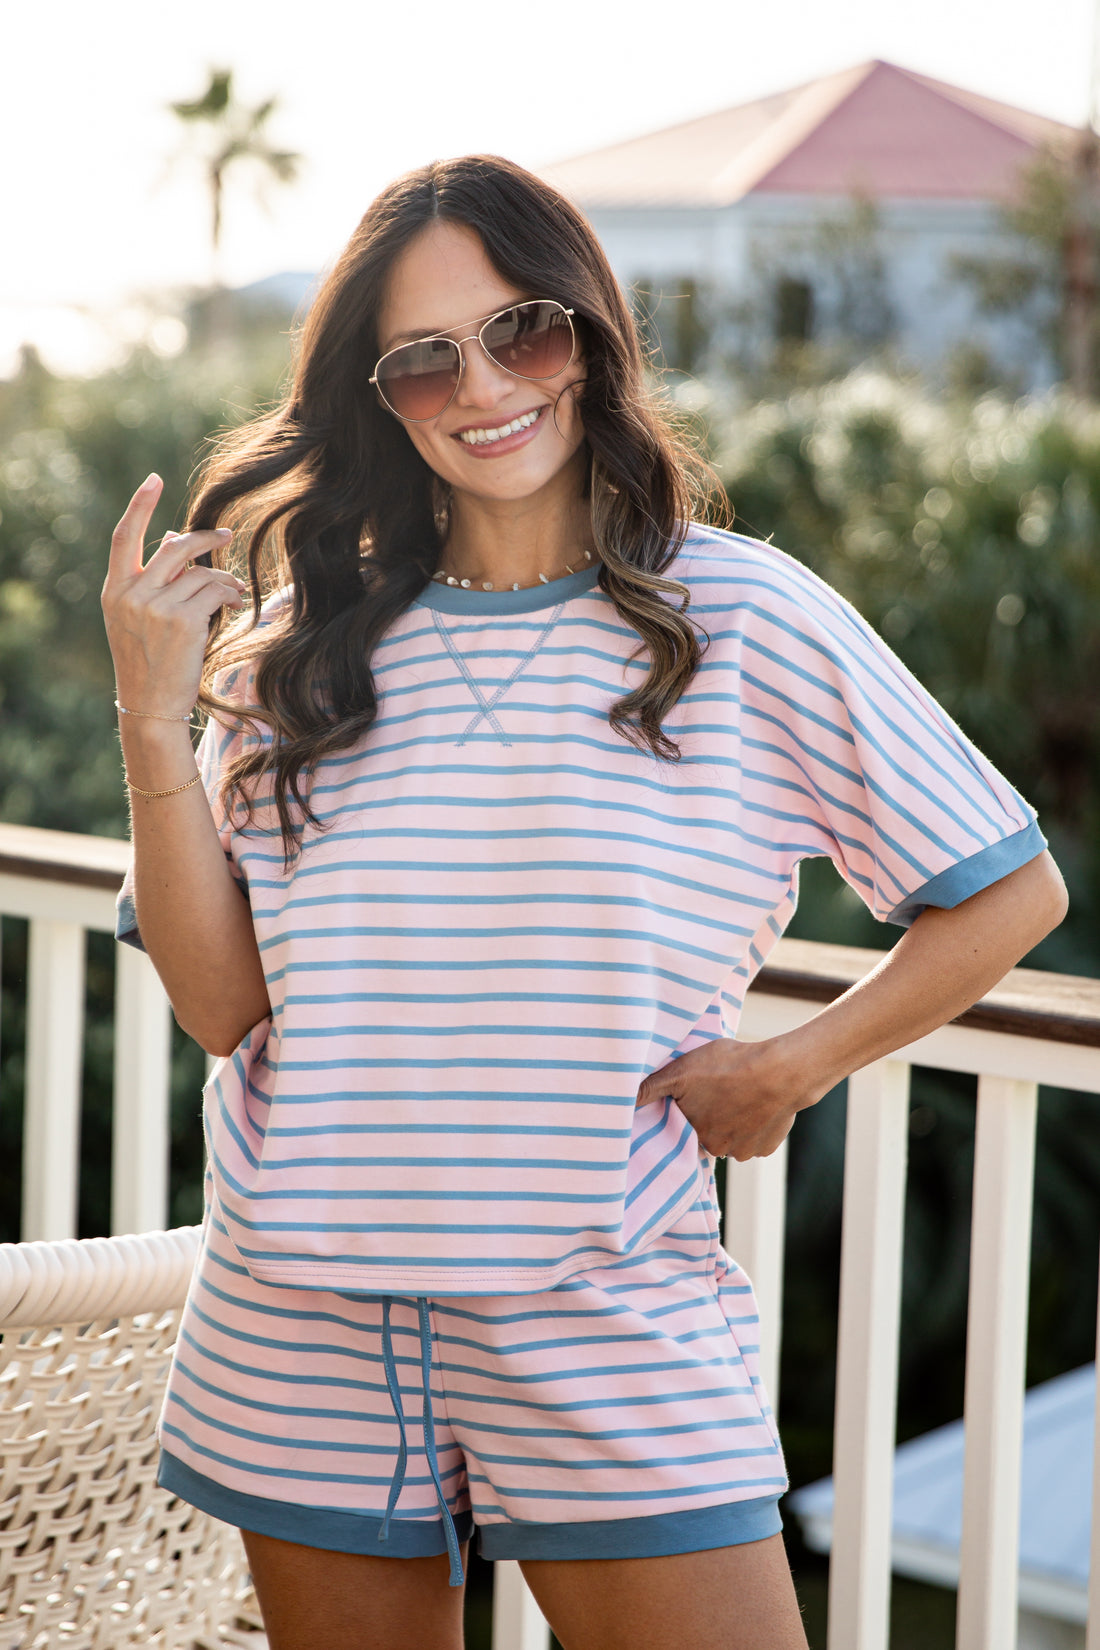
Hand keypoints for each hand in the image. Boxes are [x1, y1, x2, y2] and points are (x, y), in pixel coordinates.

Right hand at [101, 474, 246, 714]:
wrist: (150, 706)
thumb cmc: (147, 662)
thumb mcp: (137, 619)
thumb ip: (152, 580)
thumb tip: (170, 537)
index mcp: (114, 590)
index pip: (123, 537)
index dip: (139, 504)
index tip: (153, 479)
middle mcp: (131, 594)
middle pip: (174, 547)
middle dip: (205, 539)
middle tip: (226, 536)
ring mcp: (156, 607)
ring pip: (201, 572)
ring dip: (223, 578)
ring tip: (233, 592)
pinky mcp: (183, 621)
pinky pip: (214, 592)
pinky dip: (229, 594)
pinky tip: (234, 604)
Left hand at [635, 1037, 817, 1159]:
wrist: (781, 1072)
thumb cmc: (729, 1066)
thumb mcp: (682, 1070)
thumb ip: (652, 1087)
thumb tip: (626, 1100)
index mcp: (697, 1136)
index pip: (684, 1130)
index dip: (687, 1114)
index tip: (692, 1100)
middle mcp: (720, 1151)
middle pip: (707, 1136)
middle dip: (709, 1119)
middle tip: (716, 1094)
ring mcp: (747, 1151)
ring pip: (731, 1139)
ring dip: (732, 1123)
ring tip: (736, 1096)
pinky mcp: (768, 1146)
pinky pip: (756, 1139)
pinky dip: (754, 1125)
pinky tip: (754, 1104)